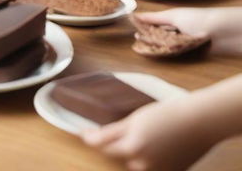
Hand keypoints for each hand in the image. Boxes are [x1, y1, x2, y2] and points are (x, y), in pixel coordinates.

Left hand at [82, 95, 213, 170]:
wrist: (198, 122)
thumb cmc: (167, 115)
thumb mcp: (134, 120)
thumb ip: (112, 132)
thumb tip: (92, 138)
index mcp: (132, 148)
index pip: (102, 146)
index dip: (90, 138)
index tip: (83, 132)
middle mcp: (142, 164)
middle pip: (117, 155)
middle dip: (112, 144)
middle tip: (115, 130)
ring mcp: (156, 170)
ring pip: (133, 161)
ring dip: (130, 151)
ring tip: (144, 134)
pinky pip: (149, 165)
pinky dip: (147, 156)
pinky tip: (155, 143)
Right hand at [133, 7, 241, 55]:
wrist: (223, 32)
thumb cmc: (200, 19)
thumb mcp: (173, 16)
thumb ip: (154, 18)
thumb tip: (135, 15)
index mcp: (174, 21)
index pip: (155, 26)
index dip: (144, 28)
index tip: (134, 32)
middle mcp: (178, 32)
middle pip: (159, 38)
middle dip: (148, 39)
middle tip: (136, 42)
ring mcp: (184, 44)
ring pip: (165, 47)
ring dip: (155, 47)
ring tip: (143, 48)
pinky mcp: (191, 55)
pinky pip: (175, 56)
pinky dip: (166, 54)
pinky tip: (157, 53)